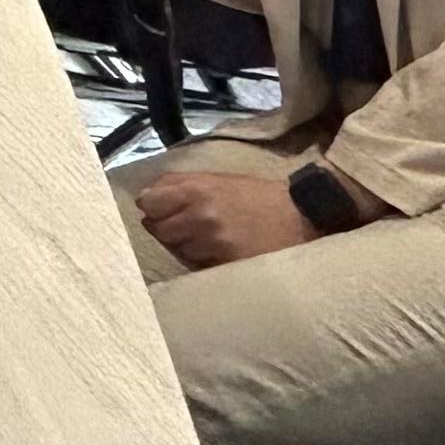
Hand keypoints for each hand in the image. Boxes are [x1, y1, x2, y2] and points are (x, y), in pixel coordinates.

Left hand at [136, 170, 316, 269]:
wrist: (300, 217)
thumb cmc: (256, 197)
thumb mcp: (216, 179)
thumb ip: (178, 184)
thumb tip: (144, 195)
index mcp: (196, 190)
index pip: (148, 203)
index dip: (153, 206)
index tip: (161, 208)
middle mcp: (201, 216)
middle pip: (158, 229)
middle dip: (166, 227)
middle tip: (186, 224)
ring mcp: (214, 243)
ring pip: (176, 249)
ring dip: (184, 245)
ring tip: (206, 237)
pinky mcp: (226, 264)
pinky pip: (196, 265)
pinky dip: (200, 260)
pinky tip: (216, 250)